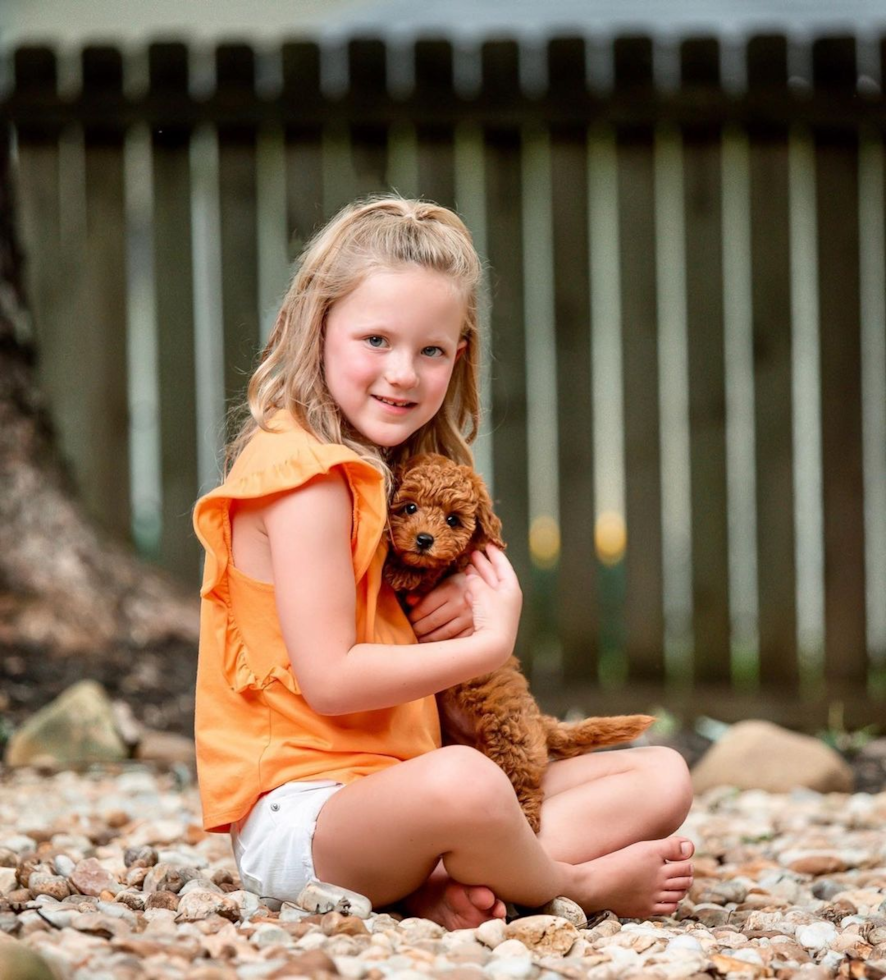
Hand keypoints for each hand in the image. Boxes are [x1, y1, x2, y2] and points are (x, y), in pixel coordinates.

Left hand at [409, 572, 474, 642]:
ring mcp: (470, 618)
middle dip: (418, 629)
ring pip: (444, 633)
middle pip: (433, 621)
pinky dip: (446, 645)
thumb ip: (427, 591)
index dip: (413, 616)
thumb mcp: (446, 580)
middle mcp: (461, 603)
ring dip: (429, 639)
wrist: (492, 588)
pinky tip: (437, 647)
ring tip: (419, 641)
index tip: (407, 620)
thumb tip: (408, 601)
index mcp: (451, 588)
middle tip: (410, 633)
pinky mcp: (477, 628)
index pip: (425, 607)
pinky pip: (458, 640)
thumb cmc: (463, 583)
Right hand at [464, 545, 521, 664]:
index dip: (495, 554)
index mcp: (511, 588)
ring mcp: (500, 607)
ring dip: (478, 577)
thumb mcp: (482, 593)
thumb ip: (475, 581)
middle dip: (484, 564)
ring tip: (467, 568)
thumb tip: (470, 576)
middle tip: (474, 554)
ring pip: (488, 587)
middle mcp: (507, 596)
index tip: (488, 544)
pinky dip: (475, 591)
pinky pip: (482, 598)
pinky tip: (467, 587)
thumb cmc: (492, 617)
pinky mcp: (491, 617)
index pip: (503, 565)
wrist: (494, 645)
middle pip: (495, 575)